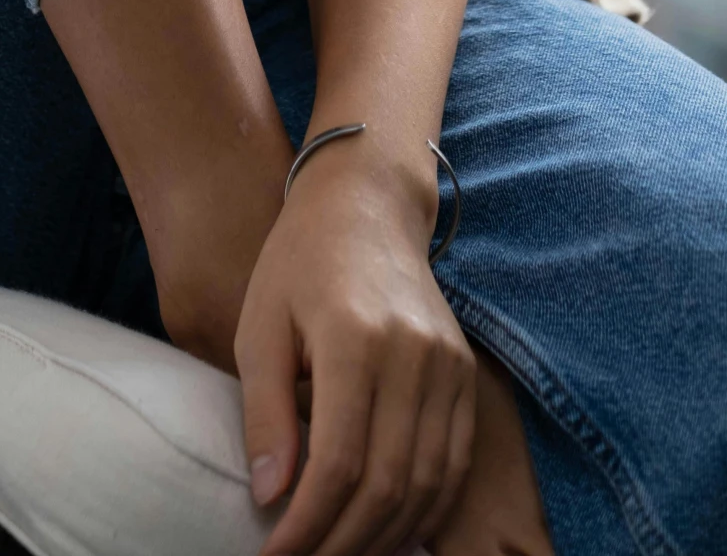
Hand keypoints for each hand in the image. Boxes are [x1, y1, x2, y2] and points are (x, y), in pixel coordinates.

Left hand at [236, 140, 475, 555]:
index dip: (307, 525)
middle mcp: (414, 355)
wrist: (366, 204)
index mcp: (356, 338)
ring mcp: (449, 365)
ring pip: (427, 485)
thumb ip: (266, 413)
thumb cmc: (299, 262)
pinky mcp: (466, 374)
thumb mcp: (260, 325)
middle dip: (342, 543)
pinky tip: (385, 530)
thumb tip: (272, 498)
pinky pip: (454, 464)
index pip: (340, 463)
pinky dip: (423, 510)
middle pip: (388, 485)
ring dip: (383, 537)